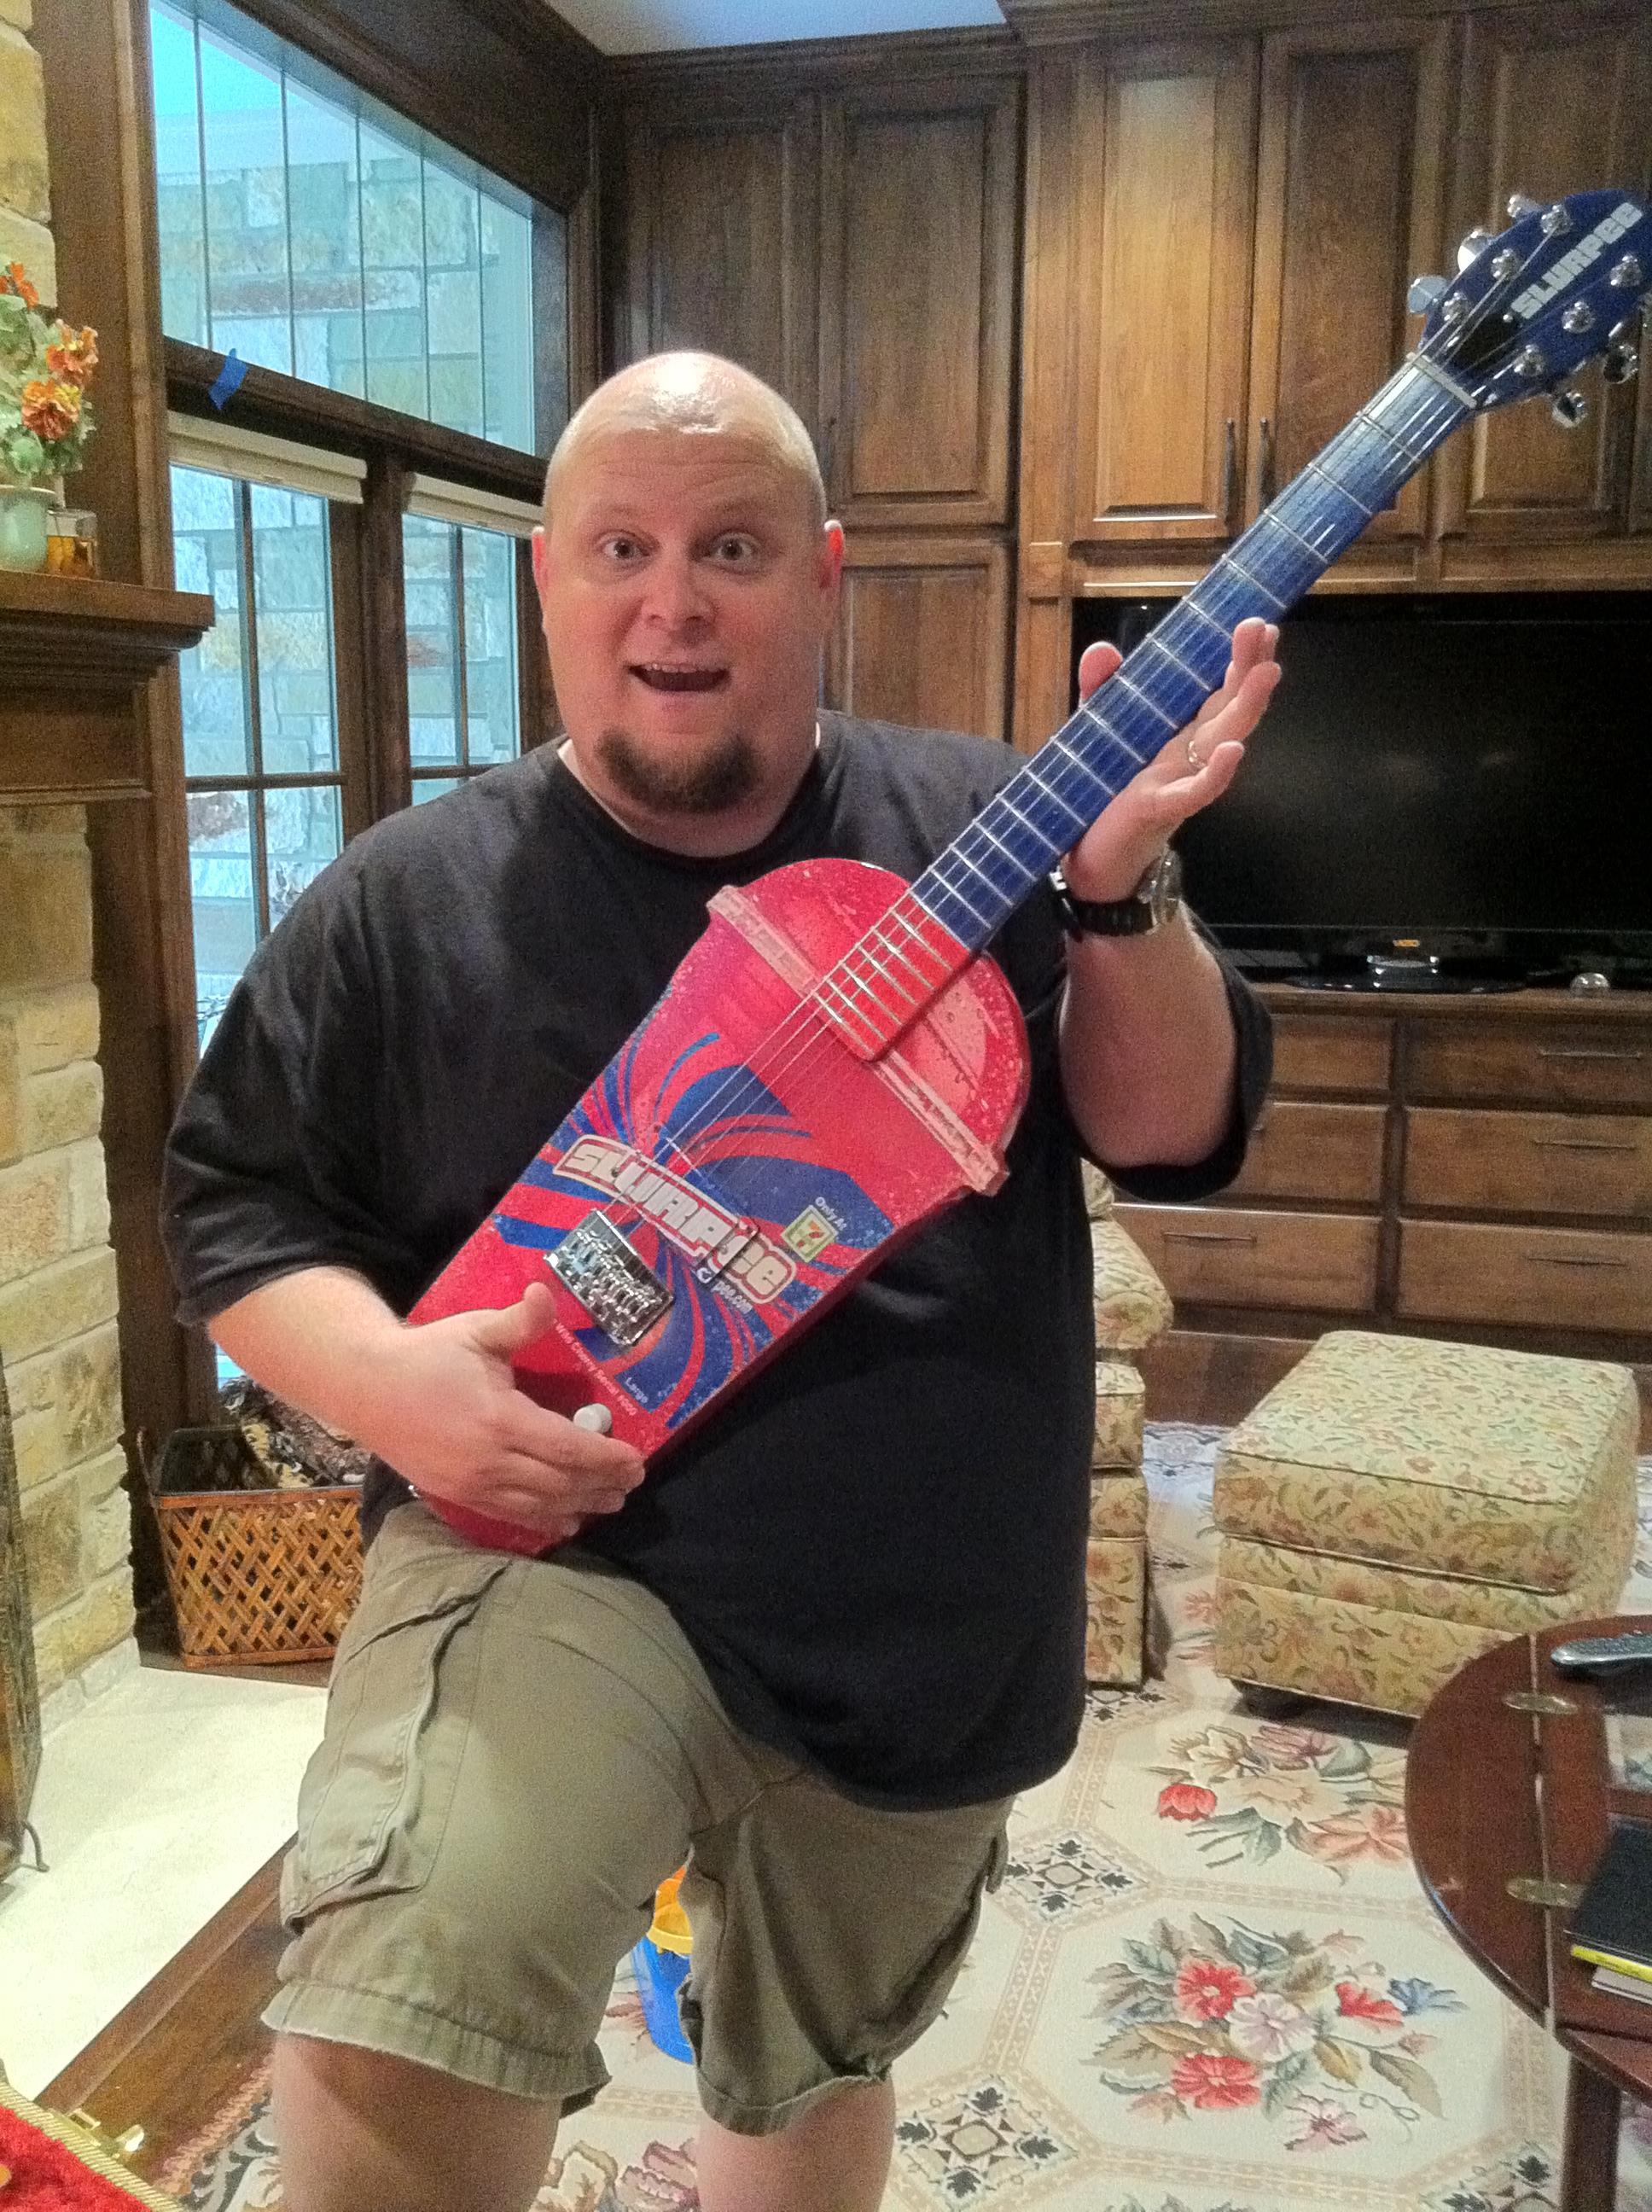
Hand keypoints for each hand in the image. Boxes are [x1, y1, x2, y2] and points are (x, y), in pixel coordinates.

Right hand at [355, 1281, 644, 1544]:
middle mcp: (490, 1460)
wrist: (365, 1388)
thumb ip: (519, 1321)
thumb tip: (546, 1292)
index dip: (606, 1458)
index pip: (567, 1448)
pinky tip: (565, 1521)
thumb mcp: (475, 1330)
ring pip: (539, 1505)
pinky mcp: (457, 1496)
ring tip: (611, 1502)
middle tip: (633, 1481)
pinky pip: (510, 1515)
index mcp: (500, 1419)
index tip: (637, 1459)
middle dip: (602, 1484)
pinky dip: (543, 1520)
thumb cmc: (427, 1355)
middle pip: (561, 1483)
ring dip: (580, 1505)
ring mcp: (472, 1484)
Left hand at [1061, 616, 1280, 903]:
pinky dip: (1216, 773)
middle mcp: (1189, 754)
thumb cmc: (1102, 794)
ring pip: (1224, 740)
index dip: (1237, 658)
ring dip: (1247, 707)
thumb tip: (1104, 649)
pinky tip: (1234, 752)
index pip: (1217, 689)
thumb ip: (1101, 689)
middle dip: (1248, 668)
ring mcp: (1180, 780)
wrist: (1088, 861)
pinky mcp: (1161, 808)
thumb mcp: (1098, 732)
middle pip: (1230, 706)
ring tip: (1268, 672)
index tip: (1257, 623)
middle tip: (1264, 628)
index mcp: (1179, 733)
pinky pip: (1197, 791)